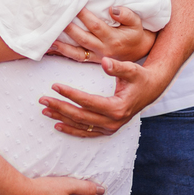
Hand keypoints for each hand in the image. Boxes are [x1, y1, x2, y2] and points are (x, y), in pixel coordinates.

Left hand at [39, 56, 167, 138]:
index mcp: (118, 108)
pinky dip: (71, 129)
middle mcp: (113, 122)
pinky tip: (57, 124)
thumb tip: (104, 62)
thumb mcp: (131, 69)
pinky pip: (86, 133)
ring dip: (61, 118)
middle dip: (60, 107)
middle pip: (81, 116)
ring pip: (81, 126)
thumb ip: (118, 67)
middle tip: (42, 99)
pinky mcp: (108, 130)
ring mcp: (110, 128)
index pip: (88, 102)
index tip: (54, 86)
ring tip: (44, 110)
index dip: (70, 94)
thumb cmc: (140, 77)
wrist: (151, 90)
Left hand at [48, 7, 155, 63]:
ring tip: (50, 37)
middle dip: (69, 28)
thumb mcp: (136, 22)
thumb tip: (112, 9)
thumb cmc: (136, 33)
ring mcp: (98, 56)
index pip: (96, 26)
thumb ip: (126, 15)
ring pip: (77, 52)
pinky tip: (53, 48)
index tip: (75, 5)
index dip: (85, 16)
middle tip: (57, 18)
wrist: (140, 51)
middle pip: (83, 38)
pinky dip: (64, 53)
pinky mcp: (93, 60)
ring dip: (62, 45)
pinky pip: (77, 58)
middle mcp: (104, 49)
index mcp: (114, 39)